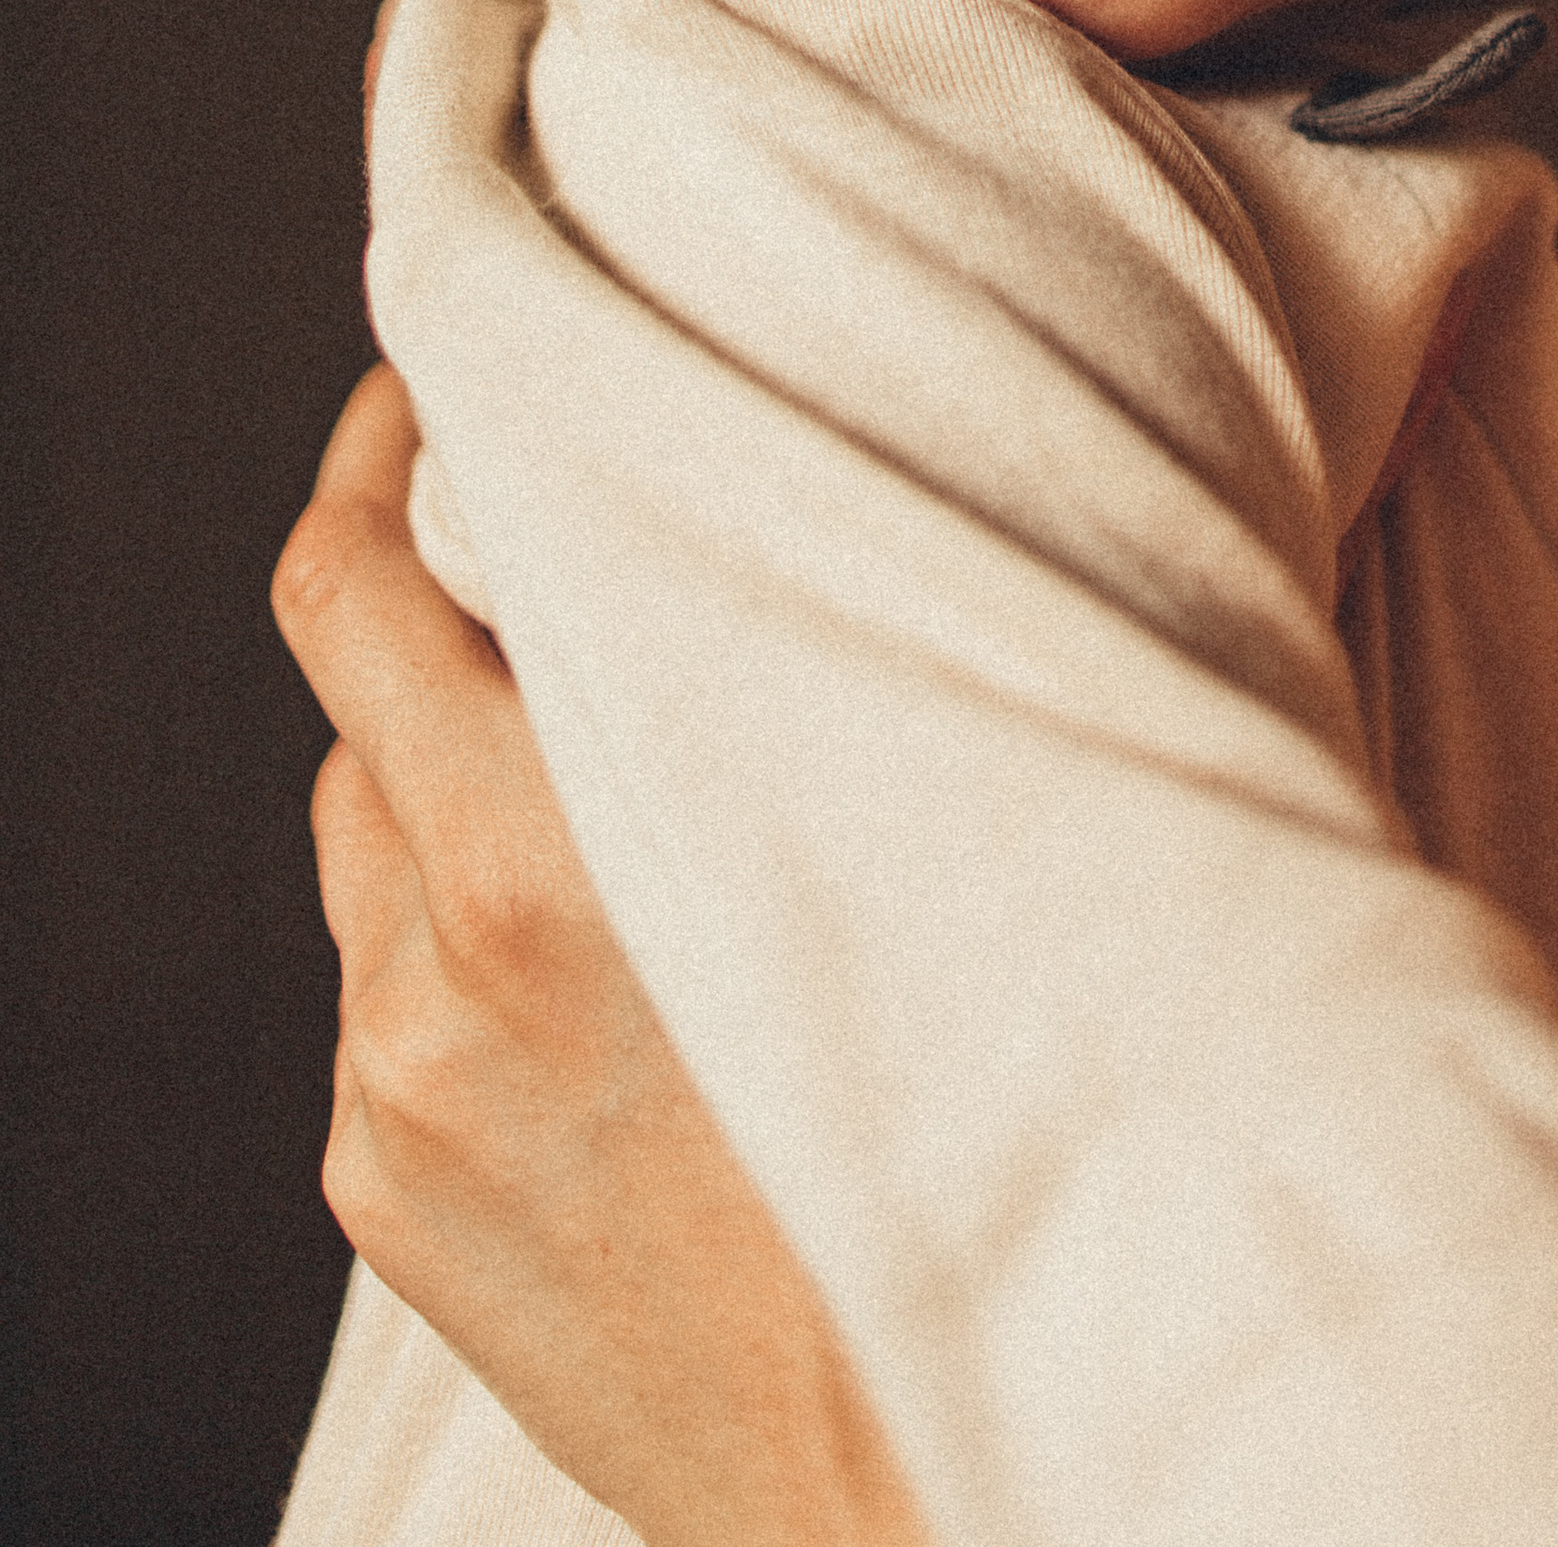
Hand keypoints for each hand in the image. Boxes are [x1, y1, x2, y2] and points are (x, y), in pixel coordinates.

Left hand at [272, 366, 921, 1546]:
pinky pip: (384, 992)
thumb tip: (742, 531)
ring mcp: (390, 1097)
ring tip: (605, 769)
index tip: (427, 372)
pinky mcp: (383, 1200)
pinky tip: (605, 965)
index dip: (371, 451)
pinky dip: (458, 936)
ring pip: (368, 841)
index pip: (353, 587)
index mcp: (545, 870)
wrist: (917, 1471)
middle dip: (430, 599)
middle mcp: (429, 975)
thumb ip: (772, 683)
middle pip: (351, 696)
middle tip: (525, 517)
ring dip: (452, 775)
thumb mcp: (885, 853)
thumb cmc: (953, 1146)